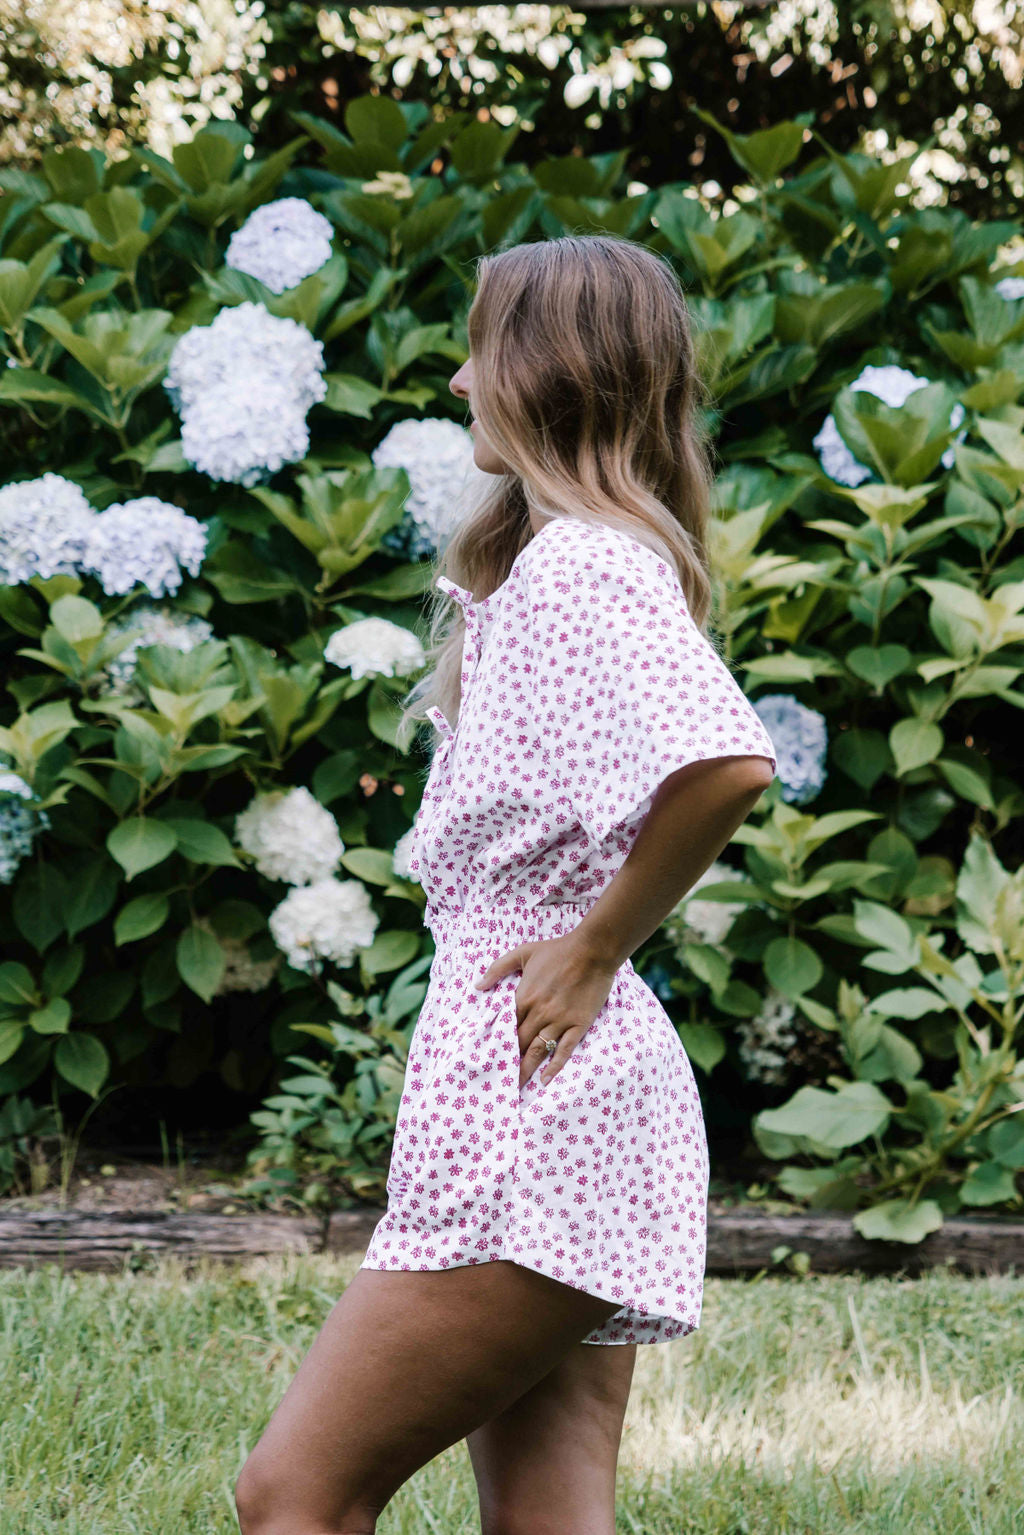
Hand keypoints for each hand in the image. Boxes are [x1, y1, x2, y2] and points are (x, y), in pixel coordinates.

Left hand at [474, 934, 619, 1086]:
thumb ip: (498, 968)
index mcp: (524, 997)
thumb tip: (477, 986)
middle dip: (508, 1062)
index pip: (505, 1027)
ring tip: (516, 1089)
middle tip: (498, 1081)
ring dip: (525, 1070)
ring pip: (537, 1051)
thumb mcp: (523, 952)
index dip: (496, 1043)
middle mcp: (539, 1013)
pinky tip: (545, 1080)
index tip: (487, 1059)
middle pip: (518, 1043)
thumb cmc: (557, 950)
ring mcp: (559, 1020)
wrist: (592, 949)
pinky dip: (554, 1067)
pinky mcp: (578, 1025)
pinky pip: (564, 1050)